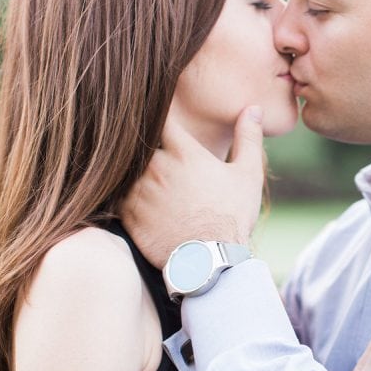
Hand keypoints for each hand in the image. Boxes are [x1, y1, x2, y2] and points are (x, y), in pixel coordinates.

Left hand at [121, 106, 265, 267]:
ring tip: (146, 182)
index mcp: (184, 152)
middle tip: (153, 156)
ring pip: (126, 169)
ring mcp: (140, 191)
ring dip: (134, 171)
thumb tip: (252, 108)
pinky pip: (117, 196)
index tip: (160, 118)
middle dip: (145, 146)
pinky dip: (124, 195)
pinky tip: (137, 202)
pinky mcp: (128, 215)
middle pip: (140, 144)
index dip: (160, 116)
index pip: (162, 119)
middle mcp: (157, 167)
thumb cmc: (232, 216)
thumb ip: (248, 138)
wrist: (211, 262)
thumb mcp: (248, 175)